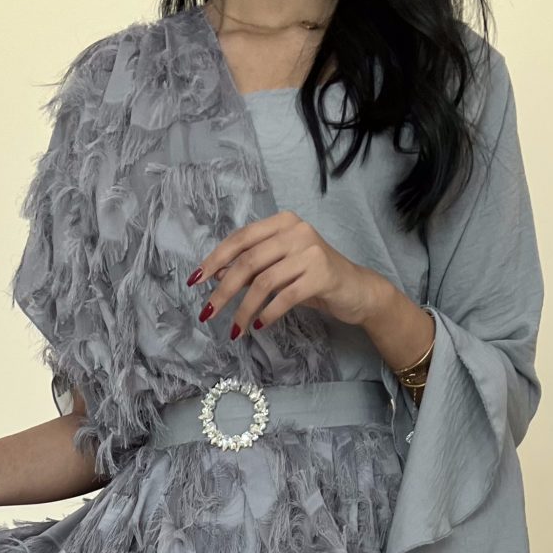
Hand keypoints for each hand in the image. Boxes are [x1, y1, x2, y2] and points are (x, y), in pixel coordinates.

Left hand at [189, 211, 384, 338]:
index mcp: (283, 223)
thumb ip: (252, 268)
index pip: (241, 238)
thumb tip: (217, 274)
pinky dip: (267, 314)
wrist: (356, 291)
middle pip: (248, 261)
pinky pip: (284, 297)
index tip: (195, 281)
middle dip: (223, 289)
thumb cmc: (314, 279)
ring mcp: (311, 251)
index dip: (215, 259)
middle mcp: (296, 231)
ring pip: (264, 281)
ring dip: (244, 309)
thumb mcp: (280, 270)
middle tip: (207, 312)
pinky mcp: (321, 275)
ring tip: (234, 329)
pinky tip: (258, 326)